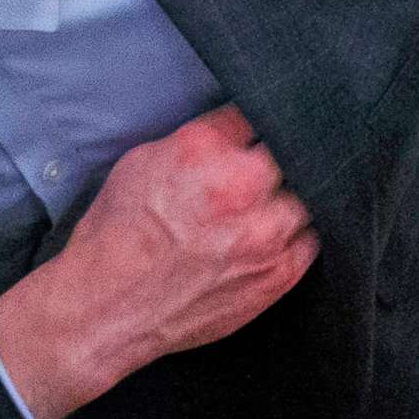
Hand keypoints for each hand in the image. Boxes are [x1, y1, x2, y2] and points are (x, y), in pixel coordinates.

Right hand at [0, 103, 317, 418]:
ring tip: (255, 211)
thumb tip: (229, 134)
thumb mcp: (138, 163)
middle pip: (289, 152)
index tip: (247, 137)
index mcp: (202, 149)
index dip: (249, 127)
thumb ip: (195, 142)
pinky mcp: (280, 272)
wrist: (107, 304)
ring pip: (307, 196)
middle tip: (246, 178)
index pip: (253, 114)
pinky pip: (310, 239)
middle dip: (269, 162)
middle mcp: (241, 185)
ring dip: (285, 199)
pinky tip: (267, 237)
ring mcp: (268, 231)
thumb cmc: (115, 236)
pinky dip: (293, 234)